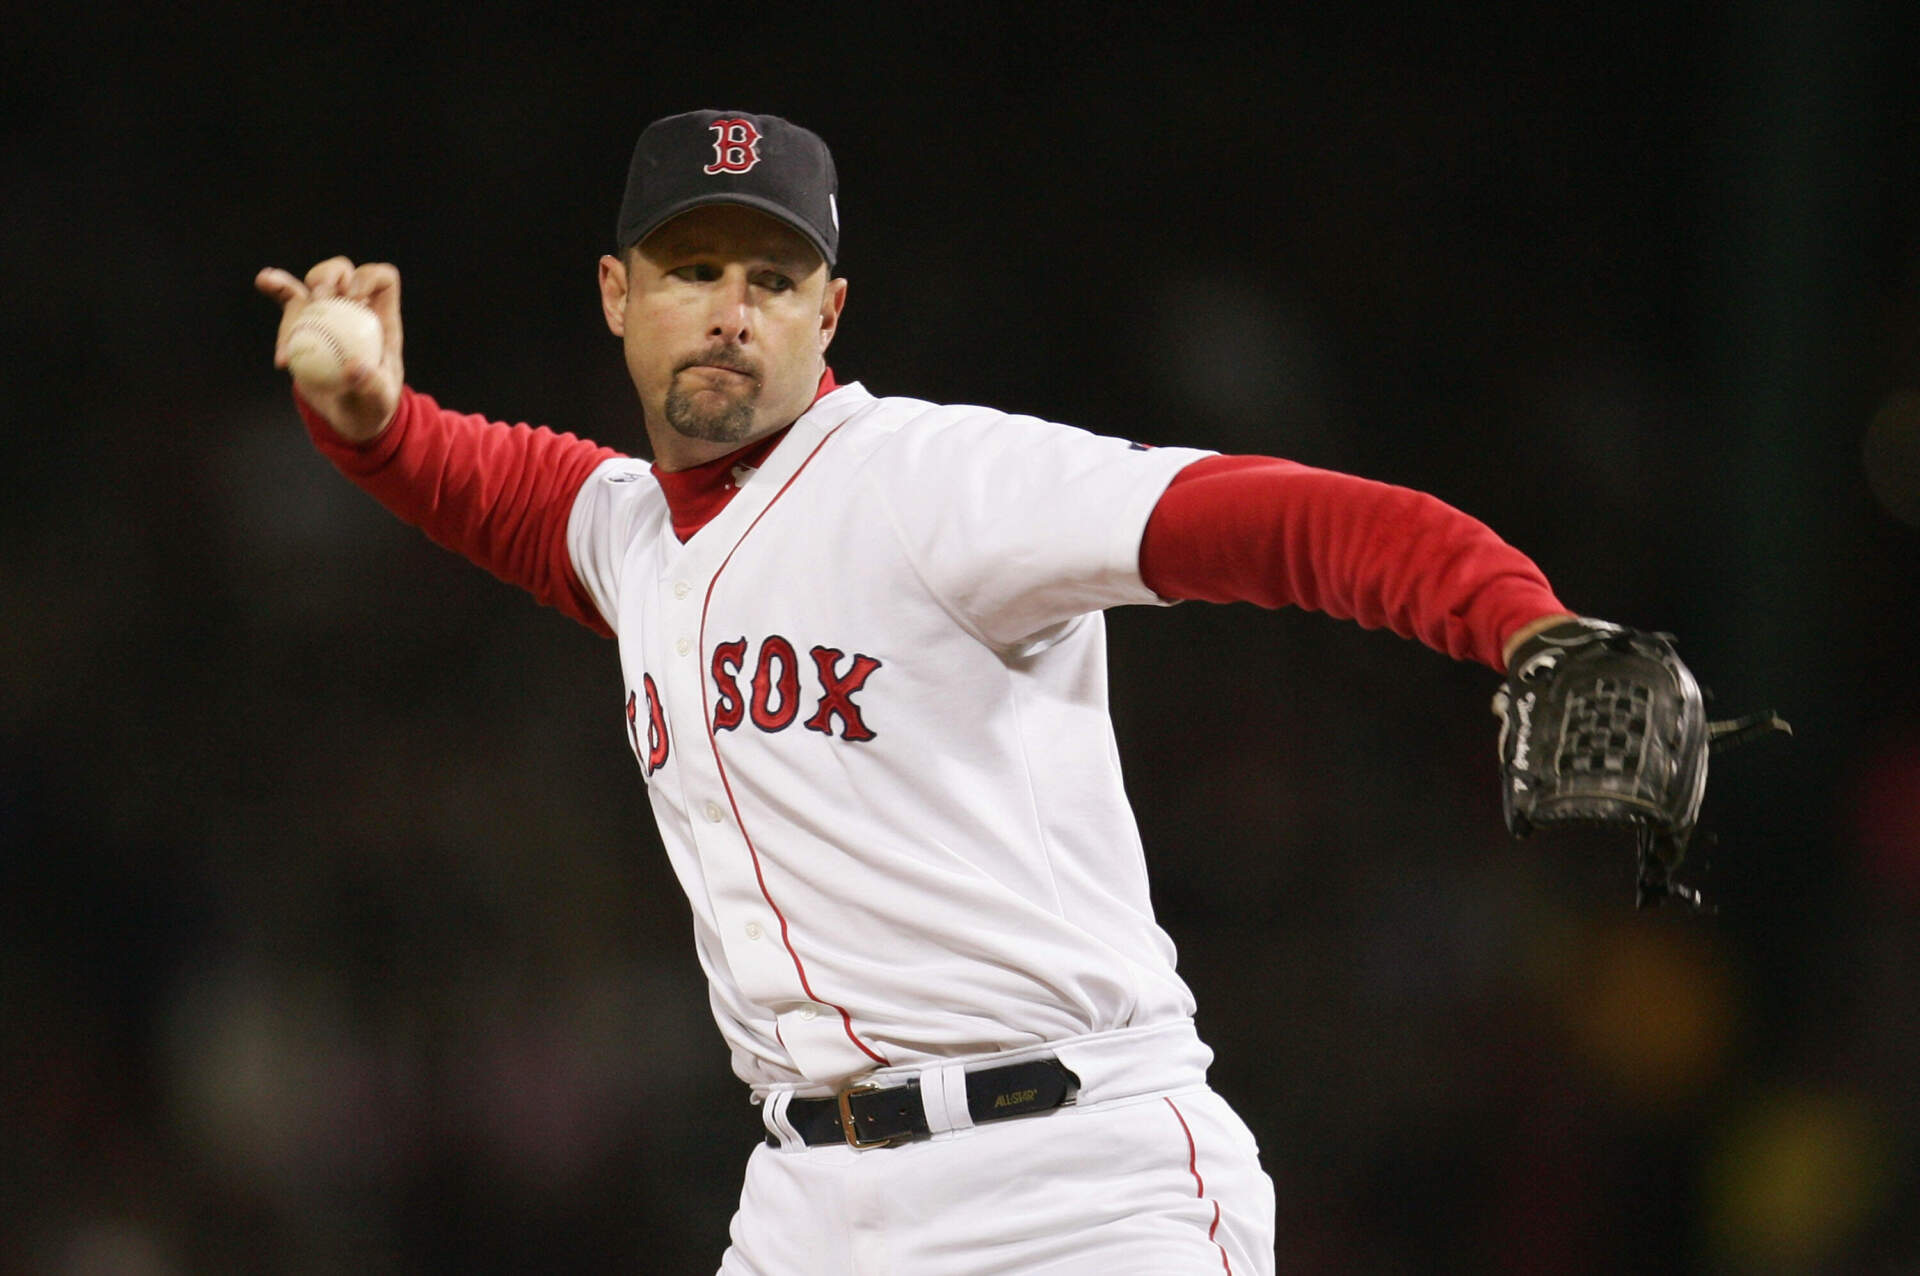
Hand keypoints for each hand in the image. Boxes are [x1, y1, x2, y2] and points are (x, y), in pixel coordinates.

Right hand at [255, 257, 404, 442]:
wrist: (348, 418)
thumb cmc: (372, 407)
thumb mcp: (379, 402)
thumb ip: (371, 386)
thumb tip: (354, 367)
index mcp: (381, 320)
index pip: (382, 279)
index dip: (369, 278)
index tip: (355, 300)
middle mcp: (354, 309)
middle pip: (343, 272)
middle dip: (329, 276)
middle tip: (320, 300)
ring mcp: (327, 314)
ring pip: (311, 285)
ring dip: (296, 289)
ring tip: (293, 319)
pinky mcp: (304, 324)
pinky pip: (287, 300)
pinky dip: (276, 288)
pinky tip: (264, 281)